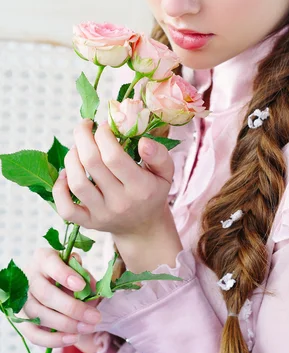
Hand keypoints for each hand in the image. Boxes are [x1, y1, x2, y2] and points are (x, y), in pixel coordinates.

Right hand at [18, 248, 101, 349]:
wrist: (49, 284)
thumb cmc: (66, 273)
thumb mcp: (75, 267)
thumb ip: (83, 275)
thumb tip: (92, 289)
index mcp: (42, 258)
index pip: (50, 264)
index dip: (65, 275)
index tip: (82, 285)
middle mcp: (28, 278)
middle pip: (46, 294)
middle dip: (72, 308)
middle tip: (95, 317)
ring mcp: (22, 301)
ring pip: (40, 316)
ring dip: (66, 325)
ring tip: (88, 328)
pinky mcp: (21, 321)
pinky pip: (35, 334)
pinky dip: (54, 339)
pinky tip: (73, 337)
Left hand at [52, 119, 174, 237]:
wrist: (143, 227)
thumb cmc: (153, 191)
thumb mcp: (166, 173)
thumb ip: (159, 155)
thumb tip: (143, 141)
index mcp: (141, 187)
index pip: (114, 157)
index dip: (104, 135)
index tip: (103, 126)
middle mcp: (119, 202)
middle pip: (92, 163)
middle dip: (83, 137)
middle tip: (85, 126)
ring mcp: (101, 214)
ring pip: (76, 182)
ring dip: (71, 157)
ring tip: (77, 147)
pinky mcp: (87, 223)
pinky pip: (65, 208)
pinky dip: (59, 188)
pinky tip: (66, 173)